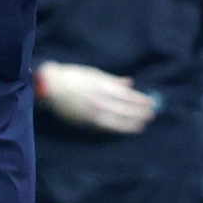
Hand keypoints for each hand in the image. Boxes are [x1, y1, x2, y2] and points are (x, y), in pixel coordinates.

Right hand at [36, 61, 156, 133]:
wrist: (50, 86)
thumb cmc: (72, 75)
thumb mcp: (93, 73)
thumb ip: (112, 80)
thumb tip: (129, 83)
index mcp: (103, 87)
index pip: (128, 96)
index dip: (141, 101)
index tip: (151, 103)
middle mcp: (101, 101)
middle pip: (125, 110)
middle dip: (140, 113)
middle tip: (151, 116)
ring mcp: (94, 113)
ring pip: (117, 121)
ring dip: (131, 124)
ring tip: (142, 126)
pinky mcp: (86, 122)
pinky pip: (105, 127)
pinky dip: (116, 129)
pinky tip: (123, 130)